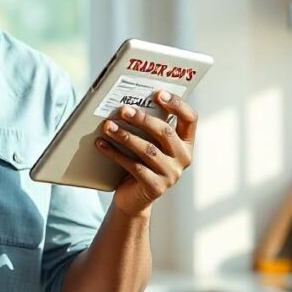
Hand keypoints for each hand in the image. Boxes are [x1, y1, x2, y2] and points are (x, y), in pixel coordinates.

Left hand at [94, 91, 197, 217]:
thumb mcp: (149, 144)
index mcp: (186, 143)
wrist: (133, 198)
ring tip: (107, 126)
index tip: (158, 93)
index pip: (190, 119)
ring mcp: (171, 175)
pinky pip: (133, 166)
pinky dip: (115, 153)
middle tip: (122, 110)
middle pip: (165, 132)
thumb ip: (148, 127)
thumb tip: (128, 104)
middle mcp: (183, 158)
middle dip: (142, 119)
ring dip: (125, 135)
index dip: (177, 104)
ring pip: (147, 150)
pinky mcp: (155, 187)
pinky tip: (101, 144)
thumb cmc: (141, 163)